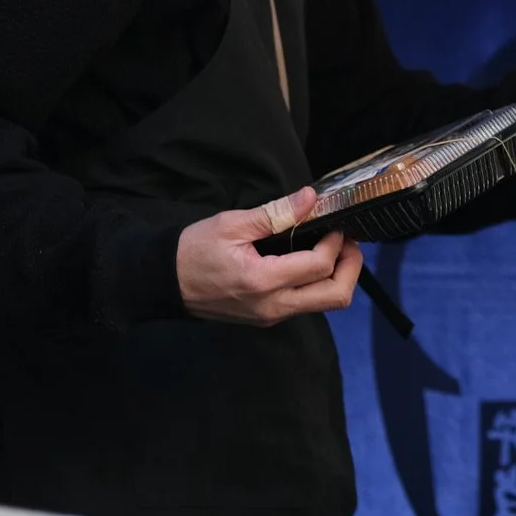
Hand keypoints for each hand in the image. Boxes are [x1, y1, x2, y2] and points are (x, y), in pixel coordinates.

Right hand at [176, 185, 362, 324]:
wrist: (163, 282)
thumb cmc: (194, 249)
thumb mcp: (232, 224)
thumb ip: (276, 213)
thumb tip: (311, 198)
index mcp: (263, 281)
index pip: (320, 266)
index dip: (336, 243)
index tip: (336, 224)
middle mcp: (273, 306)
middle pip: (336, 296)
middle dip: (351, 267)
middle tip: (347, 241)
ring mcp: (271, 316)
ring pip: (324, 304)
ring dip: (338, 277)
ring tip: (333, 248)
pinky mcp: (267, 318)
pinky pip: (305, 304)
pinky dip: (319, 284)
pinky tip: (311, 261)